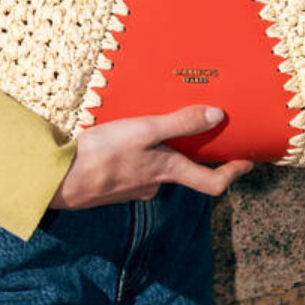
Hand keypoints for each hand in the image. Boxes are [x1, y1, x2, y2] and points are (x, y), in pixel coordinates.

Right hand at [47, 104, 254, 208]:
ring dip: (158, 152)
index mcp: (168, 171)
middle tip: (196, 129)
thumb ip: (180, 123)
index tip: (247, 162)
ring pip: (155, 169)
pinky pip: (132, 169)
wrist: (58, 180)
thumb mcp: (144, 130)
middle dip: (190, 153)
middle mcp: (154, 184)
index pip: (213, 183)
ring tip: (151, 126)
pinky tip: (120, 139)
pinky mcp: (112, 186)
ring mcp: (132, 188)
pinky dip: (134, 156)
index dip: (233, 173)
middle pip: (183, 171)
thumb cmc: (102, 154)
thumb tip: (217, 115)